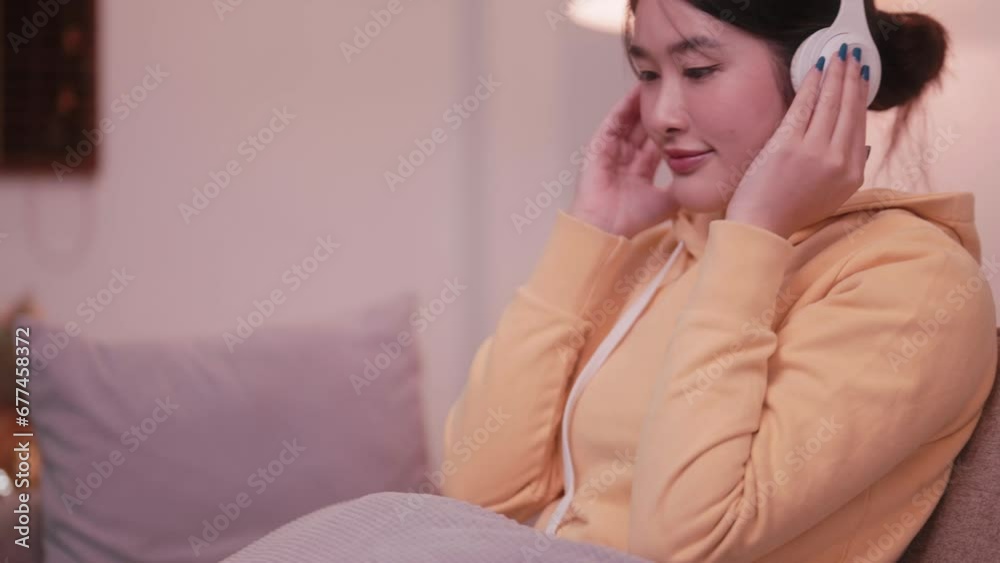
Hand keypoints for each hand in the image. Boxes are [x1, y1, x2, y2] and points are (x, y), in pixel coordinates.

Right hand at [569, 84, 680, 238]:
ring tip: (659, 81)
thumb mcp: (667, 201)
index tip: (691, 112)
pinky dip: (625, 106)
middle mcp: (626, 158)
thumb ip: (683, 188)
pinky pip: (614, 121)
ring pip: (631, 120)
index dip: (673, 128)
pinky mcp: (598, 147)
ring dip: (644, 102)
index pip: (658, 142)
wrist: (606, 229)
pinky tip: (637, 91)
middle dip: (660, 110)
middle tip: (677, 89)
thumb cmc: (632, 221)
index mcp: (641, 170)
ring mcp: (611, 151)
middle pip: (645, 127)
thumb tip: (707, 179)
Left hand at [724, 44, 870, 238]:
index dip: (861, 99)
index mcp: (853, 174)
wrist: (760, 226)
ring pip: (831, 103)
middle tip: (852, 57)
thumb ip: (851, 170)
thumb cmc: (791, 211)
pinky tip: (815, 70)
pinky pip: (804, 106)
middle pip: (849, 110)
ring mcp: (814, 151)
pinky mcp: (789, 145)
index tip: (862, 79)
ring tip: (838, 56)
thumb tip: (865, 145)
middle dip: (852, 79)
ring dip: (836, 74)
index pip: (860, 127)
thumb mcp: (832, 196)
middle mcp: (839, 160)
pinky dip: (811, 85)